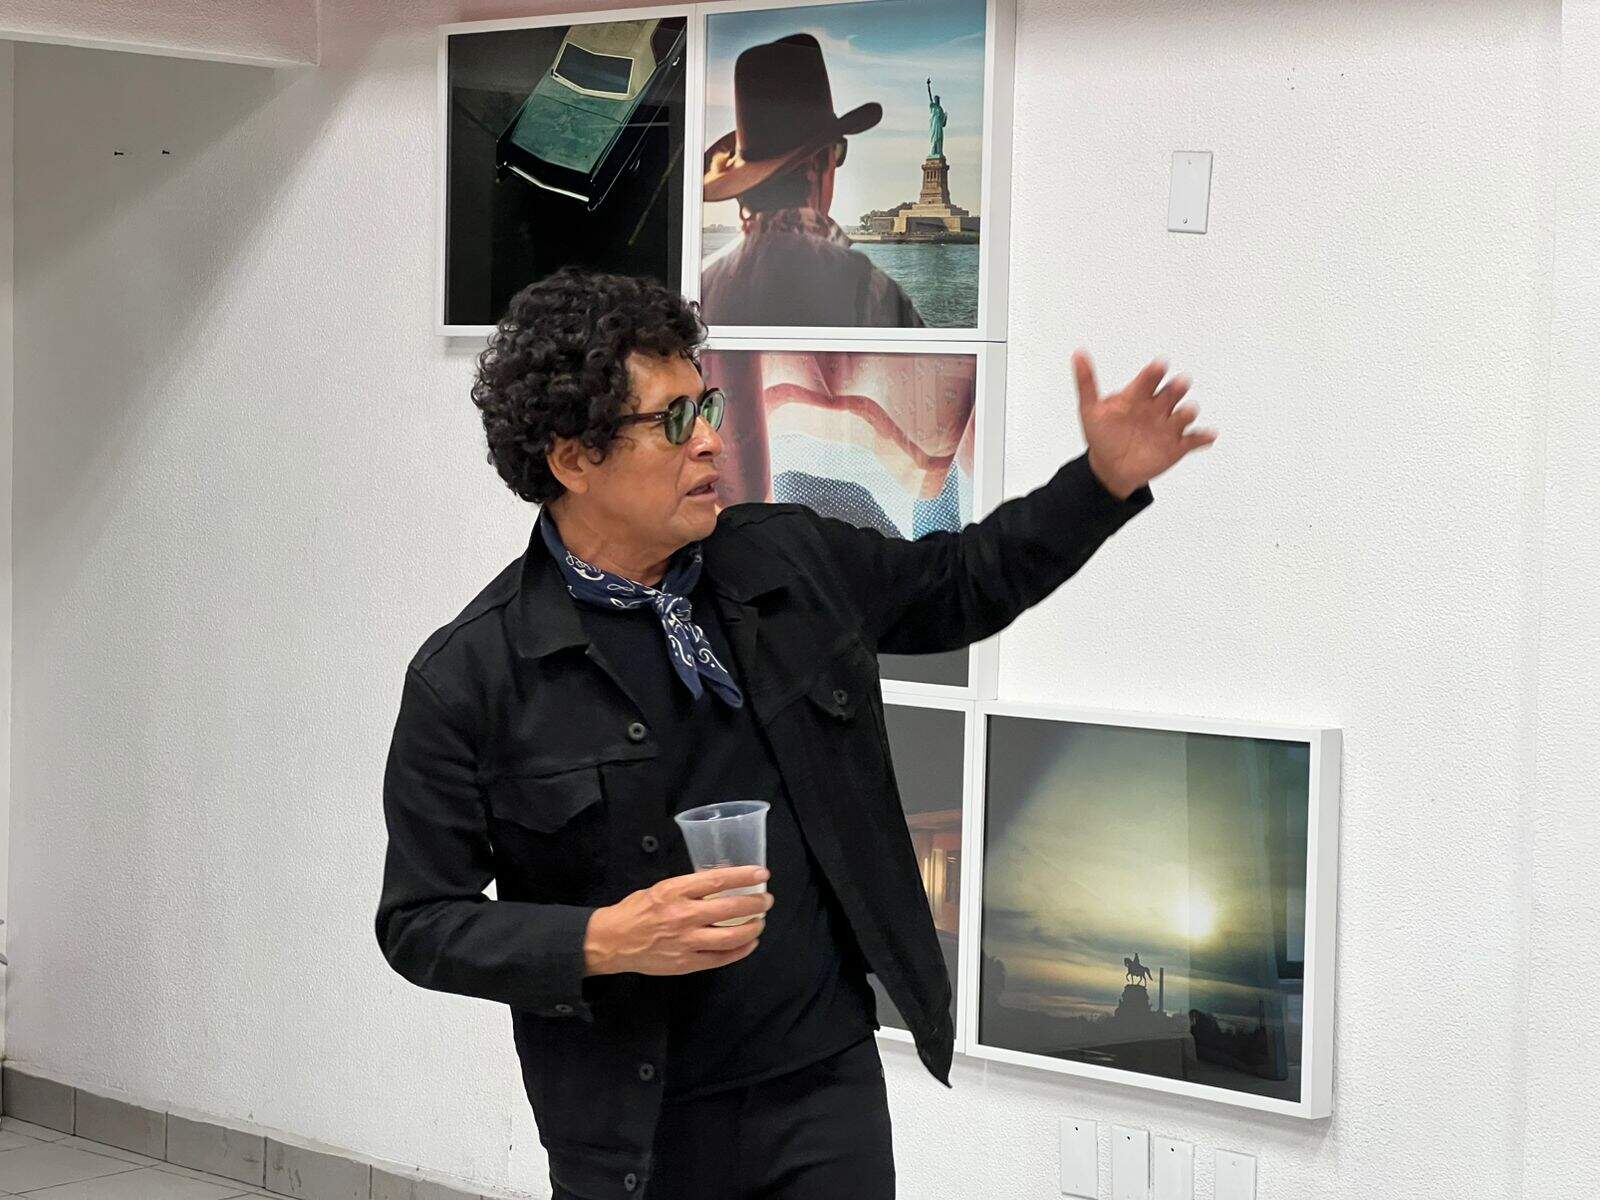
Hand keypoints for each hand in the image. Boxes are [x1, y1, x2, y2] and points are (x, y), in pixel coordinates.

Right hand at [583, 866, 771, 976]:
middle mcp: (683, 916)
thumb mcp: (660, 888)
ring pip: (730, 937)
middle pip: (729, 909)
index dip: (743, 877)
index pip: (717, 880)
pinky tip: (750, 943)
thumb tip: (720, 884)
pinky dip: (740, 951)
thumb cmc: (636, 910)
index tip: (761, 874)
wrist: (612, 941)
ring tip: (760, 921)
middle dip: (755, 904)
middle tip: (767, 900)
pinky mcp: (686, 963)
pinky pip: (721, 959)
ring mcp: (686, 942)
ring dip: (752, 928)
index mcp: (675, 892)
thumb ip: (688, 887)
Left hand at [1074, 350, 1216, 499]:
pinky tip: (1208, 436)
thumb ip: (1086, 382)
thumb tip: (1078, 353)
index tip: (1159, 365)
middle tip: (1179, 383)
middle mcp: (1158, 406)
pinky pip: (1194, 440)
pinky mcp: (1178, 446)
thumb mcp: (1090, 410)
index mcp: (1139, 395)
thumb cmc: (1102, 434)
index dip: (1155, 373)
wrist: (1110, 467)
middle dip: (1176, 388)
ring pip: (1184, 414)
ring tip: (1185, 413)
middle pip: (1171, 393)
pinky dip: (1203, 438)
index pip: (1149, 379)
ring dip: (1187, 412)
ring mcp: (1169, 426)